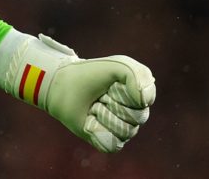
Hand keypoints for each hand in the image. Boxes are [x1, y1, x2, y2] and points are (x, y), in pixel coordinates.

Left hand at [0, 32, 155, 152]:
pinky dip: (99, 131)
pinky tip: (90, 120)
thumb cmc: (90, 74)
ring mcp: (120, 128)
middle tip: (100, 95)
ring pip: (126, 131)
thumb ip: (140, 76)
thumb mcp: (119, 65)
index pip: (144, 102)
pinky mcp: (106, 140)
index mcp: (138, 96)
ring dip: (105, 115)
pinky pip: (113, 144)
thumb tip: (145, 102)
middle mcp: (132, 114)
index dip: (126, 93)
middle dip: (115, 103)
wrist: (63, 85)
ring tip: (94, 105)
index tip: (111, 84)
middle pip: (137, 118)